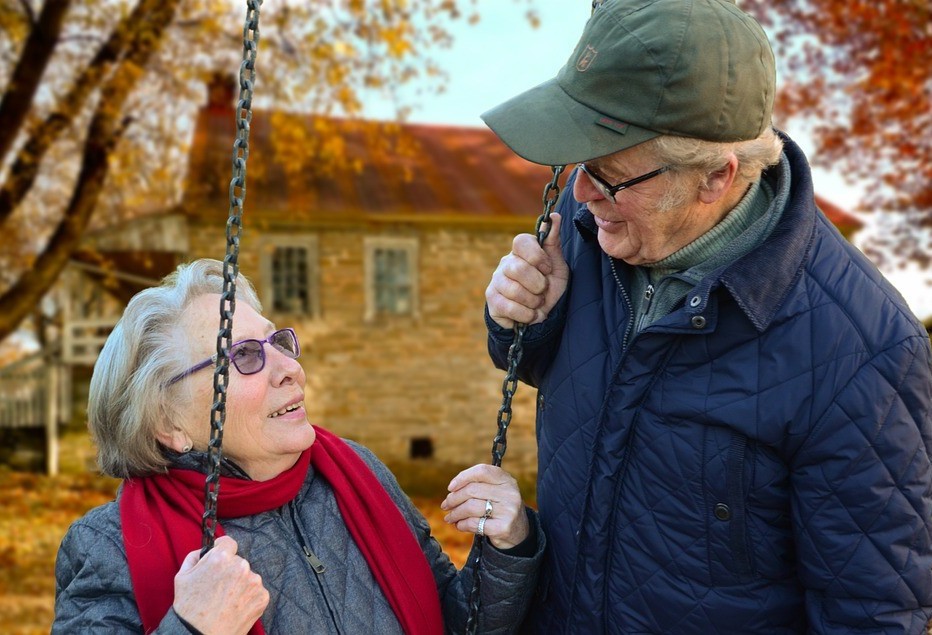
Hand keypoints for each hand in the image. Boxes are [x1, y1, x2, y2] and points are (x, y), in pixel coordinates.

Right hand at [173, 535, 268, 634]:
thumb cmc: (189, 608)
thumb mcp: (182, 577)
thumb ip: (195, 556)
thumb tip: (206, 549)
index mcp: (221, 558)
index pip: (228, 543)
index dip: (222, 550)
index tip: (221, 559)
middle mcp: (241, 566)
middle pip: (238, 561)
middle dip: (230, 570)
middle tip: (219, 587)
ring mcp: (254, 582)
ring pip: (248, 576)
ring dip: (240, 584)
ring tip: (226, 600)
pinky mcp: (262, 597)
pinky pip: (256, 591)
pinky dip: (248, 597)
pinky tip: (235, 606)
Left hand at [441, 464, 529, 549]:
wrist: (519, 532)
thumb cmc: (500, 508)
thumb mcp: (496, 491)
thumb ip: (478, 485)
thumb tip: (452, 490)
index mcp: (507, 480)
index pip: (481, 471)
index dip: (462, 477)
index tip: (450, 487)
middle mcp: (510, 493)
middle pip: (472, 490)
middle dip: (454, 498)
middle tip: (446, 505)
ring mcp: (508, 511)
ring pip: (471, 507)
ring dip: (455, 513)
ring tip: (450, 517)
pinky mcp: (503, 527)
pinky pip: (474, 523)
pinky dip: (462, 525)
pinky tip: (459, 525)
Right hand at [486, 212, 568, 328]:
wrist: (540, 315)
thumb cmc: (548, 287)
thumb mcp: (557, 266)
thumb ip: (553, 242)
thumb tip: (555, 216)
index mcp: (521, 251)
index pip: (520, 241)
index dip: (537, 257)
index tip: (548, 269)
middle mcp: (505, 263)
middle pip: (518, 269)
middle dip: (538, 285)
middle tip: (543, 291)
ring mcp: (496, 281)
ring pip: (514, 290)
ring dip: (534, 302)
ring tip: (536, 303)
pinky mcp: (492, 300)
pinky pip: (509, 307)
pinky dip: (526, 315)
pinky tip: (530, 314)